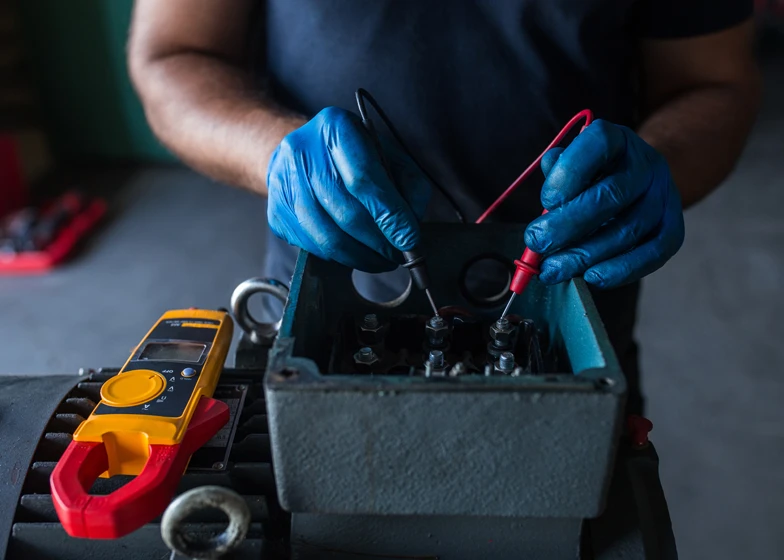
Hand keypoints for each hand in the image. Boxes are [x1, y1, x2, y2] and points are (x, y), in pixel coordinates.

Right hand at [266, 107, 429, 272]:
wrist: (301, 153)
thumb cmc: (352, 155)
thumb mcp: (388, 155)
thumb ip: (409, 186)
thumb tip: (409, 229)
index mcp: (334, 128)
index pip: (364, 179)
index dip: (389, 215)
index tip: (409, 240)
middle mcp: (302, 152)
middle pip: (346, 213)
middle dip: (378, 242)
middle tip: (397, 255)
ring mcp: (283, 184)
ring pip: (328, 238)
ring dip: (361, 257)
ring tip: (380, 260)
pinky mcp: (275, 213)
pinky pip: (313, 247)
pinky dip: (340, 257)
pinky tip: (354, 252)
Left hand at [524, 120, 684, 287]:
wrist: (641, 180)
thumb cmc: (594, 174)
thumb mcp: (573, 162)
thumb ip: (557, 173)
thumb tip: (549, 193)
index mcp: (618, 140)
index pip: (597, 144)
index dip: (568, 174)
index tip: (546, 202)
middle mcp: (646, 164)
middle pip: (611, 196)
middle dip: (567, 225)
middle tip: (537, 243)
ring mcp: (664, 196)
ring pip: (628, 230)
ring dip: (585, 255)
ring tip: (552, 270)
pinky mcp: (673, 227)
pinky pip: (653, 253)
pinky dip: (621, 270)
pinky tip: (591, 277)